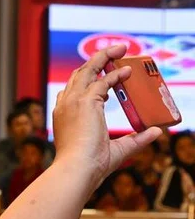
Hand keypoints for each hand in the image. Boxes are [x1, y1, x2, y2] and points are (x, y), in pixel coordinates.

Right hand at [53, 44, 161, 186]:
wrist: (77, 169)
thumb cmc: (89, 166)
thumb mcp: (116, 150)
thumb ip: (135, 140)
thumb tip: (155, 132)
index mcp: (64, 117)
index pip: (72, 91)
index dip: (88, 81)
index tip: (104, 77)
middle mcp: (66, 106)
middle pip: (79, 75)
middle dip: (96, 62)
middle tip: (114, 53)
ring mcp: (73, 102)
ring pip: (87, 70)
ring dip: (104, 57)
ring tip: (120, 49)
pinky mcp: (86, 102)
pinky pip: (103, 80)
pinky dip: (116, 74)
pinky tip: (128, 71)